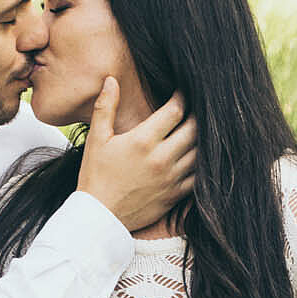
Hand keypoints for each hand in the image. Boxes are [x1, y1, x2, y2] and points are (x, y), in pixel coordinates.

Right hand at [77, 77, 196, 230]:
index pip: (175, 111)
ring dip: (201, 138)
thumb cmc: (95, 176)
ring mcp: (171, 178)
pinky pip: (197, 176)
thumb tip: (111, 80)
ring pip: (199, 152)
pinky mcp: (174, 195)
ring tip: (198, 129)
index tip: (182, 92)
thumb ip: (106, 107)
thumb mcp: (96, 139)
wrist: (99, 217)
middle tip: (194, 108)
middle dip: (196, 115)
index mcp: (143, 141)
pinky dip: (200, 164)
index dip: (182, 97)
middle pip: (194, 129)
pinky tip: (197, 156)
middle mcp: (161, 158)